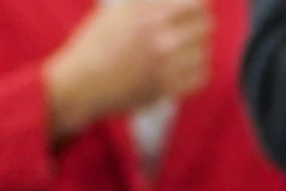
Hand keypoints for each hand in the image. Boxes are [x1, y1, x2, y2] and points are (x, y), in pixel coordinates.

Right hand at [43, 0, 212, 141]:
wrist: (80, 84)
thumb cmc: (95, 46)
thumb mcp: (118, 11)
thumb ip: (148, 3)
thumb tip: (173, 3)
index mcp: (147, 11)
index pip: (197, 3)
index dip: (199, 6)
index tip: (196, 10)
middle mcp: (158, 34)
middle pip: (205, 26)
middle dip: (199, 27)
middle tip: (190, 31)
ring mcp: (164, 63)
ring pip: (203, 52)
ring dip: (196, 51)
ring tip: (183, 52)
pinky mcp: (165, 87)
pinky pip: (200, 77)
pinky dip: (195, 73)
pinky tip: (183, 70)